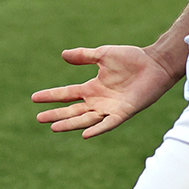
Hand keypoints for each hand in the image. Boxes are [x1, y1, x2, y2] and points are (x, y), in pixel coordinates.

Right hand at [32, 45, 179, 138]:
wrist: (154, 63)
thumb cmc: (131, 58)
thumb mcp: (103, 55)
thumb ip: (84, 57)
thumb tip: (63, 55)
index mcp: (93, 88)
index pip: (67, 94)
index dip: (51, 96)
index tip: (34, 98)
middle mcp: (99, 101)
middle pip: (72, 110)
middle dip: (56, 114)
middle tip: (39, 118)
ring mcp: (110, 108)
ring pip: (86, 119)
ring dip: (70, 124)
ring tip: (53, 126)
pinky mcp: (123, 112)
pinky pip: (108, 123)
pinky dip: (97, 129)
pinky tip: (85, 134)